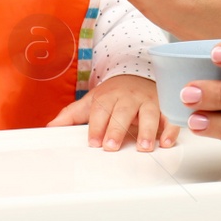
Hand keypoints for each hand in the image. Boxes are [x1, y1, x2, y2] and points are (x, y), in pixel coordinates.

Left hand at [46, 73, 178, 151]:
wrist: (138, 73)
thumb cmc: (113, 94)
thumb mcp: (91, 101)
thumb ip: (71, 115)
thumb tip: (49, 127)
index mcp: (109, 97)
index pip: (100, 110)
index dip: (96, 126)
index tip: (93, 142)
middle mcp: (129, 98)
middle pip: (123, 112)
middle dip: (117, 129)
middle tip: (112, 146)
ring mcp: (148, 101)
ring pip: (149, 113)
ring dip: (148, 130)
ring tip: (144, 147)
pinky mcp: (164, 106)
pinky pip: (170, 116)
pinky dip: (171, 128)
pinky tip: (167, 142)